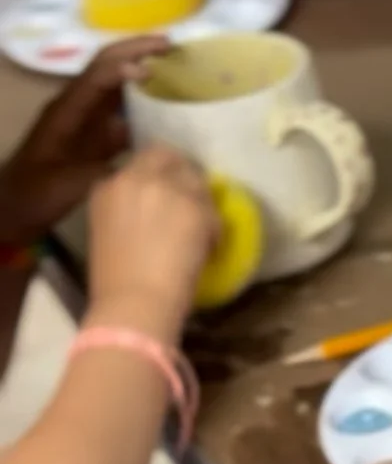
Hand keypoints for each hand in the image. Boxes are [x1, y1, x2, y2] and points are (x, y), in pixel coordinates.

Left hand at [0, 37, 167, 243]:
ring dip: (144, 80)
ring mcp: (87, 125)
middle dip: (138, 53)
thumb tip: (141, 165)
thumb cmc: (34, 195)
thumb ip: (102, 171)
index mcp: (68, 109)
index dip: (127, 62)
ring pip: (118, 92)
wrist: (14, 210)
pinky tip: (168, 120)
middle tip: (171, 47)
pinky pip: (122, 121)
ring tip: (177, 74)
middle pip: (109, 68)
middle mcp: (78, 108)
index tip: (157, 65)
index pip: (99, 72)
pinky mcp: (94, 144)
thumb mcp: (66, 184)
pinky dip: (144, 115)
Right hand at [88, 145, 218, 339]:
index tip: (166, 197)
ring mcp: (165, 189)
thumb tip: (152, 214)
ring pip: (195, 180)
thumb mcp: (106, 234)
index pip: (138, 165)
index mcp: (105, 188)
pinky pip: (213, 211)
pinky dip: (215, 230)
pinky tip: (208, 251)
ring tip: (201, 233)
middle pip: (166, 156)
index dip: (157, 179)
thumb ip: (124, 211)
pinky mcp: (193, 207)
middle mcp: (133, 178)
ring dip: (201, 204)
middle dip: (182, 175)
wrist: (132, 306)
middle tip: (193, 204)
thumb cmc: (115, 287)